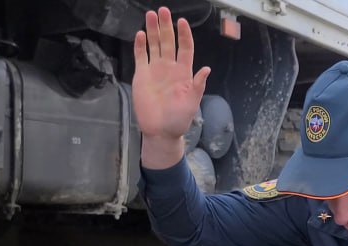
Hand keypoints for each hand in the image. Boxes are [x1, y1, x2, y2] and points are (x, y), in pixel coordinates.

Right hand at [133, 7, 211, 167]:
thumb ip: (198, 85)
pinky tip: (141, 34)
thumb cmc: (178, 120)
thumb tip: (206, 69)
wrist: (160, 131)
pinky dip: (140, 46)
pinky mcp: (142, 75)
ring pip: (154, 45)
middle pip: (168, 42)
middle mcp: (169, 68)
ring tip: (151, 15)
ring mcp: (155, 70)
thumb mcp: (192, 104)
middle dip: (166, 26)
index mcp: (184, 72)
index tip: (182, 22)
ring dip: (153, 30)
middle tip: (162, 10)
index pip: (185, 48)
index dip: (184, 35)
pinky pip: (141, 56)